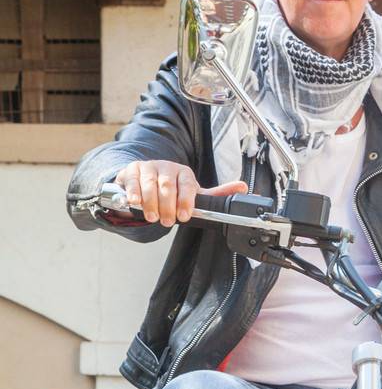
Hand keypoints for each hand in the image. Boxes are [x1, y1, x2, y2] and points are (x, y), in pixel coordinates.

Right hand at [114, 160, 247, 226]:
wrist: (145, 179)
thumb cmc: (172, 190)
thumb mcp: (194, 193)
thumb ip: (215, 195)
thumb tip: (243, 188)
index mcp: (184, 173)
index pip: (187, 185)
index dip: (185, 201)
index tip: (183, 216)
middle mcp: (167, 167)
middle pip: (168, 186)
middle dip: (167, 206)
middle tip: (166, 221)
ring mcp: (149, 167)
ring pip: (150, 184)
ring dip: (151, 203)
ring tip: (152, 217)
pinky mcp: (132, 170)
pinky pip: (132, 180)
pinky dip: (133, 192)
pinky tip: (135, 202)